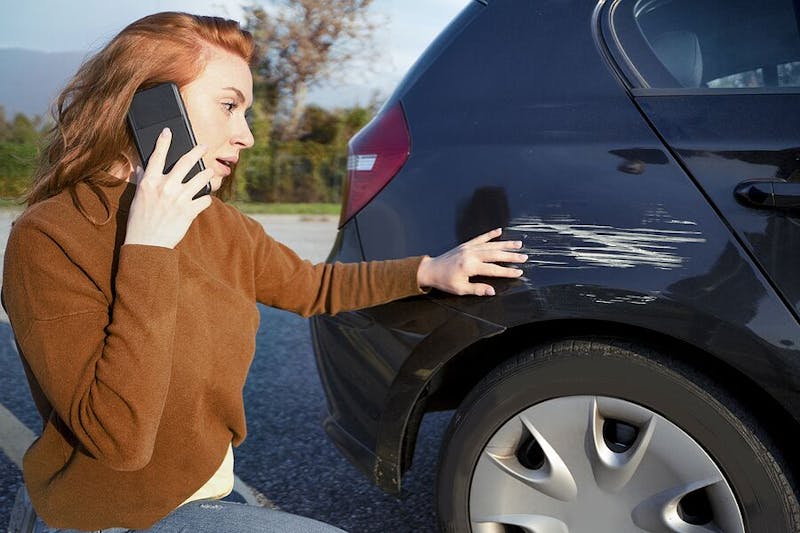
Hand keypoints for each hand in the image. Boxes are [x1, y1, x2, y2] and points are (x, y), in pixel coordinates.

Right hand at [125, 128, 213, 247]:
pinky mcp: (190, 211)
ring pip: (201, 178)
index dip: (163, 141)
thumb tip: (142, 168)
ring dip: (208, 174)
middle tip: (204, 146)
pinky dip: (206, 198)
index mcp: (150, 182)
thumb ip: (142, 181)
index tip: (168, 131)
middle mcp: (165, 187)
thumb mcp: (137, 198)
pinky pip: (205, 199)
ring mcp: (179, 198)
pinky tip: (204, 199)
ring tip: (210, 172)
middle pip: (186, 162)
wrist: (147, 244)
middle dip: (197, 151)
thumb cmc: (140, 220)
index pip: (157, 156)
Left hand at [416, 228, 526, 295]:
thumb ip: (477, 289)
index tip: (519, 272)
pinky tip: (499, 231)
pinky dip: (490, 234)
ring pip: (490, 245)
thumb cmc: (444, 281)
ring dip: (505, 244)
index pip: (493, 269)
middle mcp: (471, 255)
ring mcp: (468, 248)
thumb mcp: (460, 289)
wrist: (430, 270)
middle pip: (495, 255)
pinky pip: (480, 238)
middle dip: (511, 256)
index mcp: (470, 266)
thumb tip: (492, 291)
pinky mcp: (465, 244)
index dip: (507, 271)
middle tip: (524, 257)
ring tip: (518, 244)